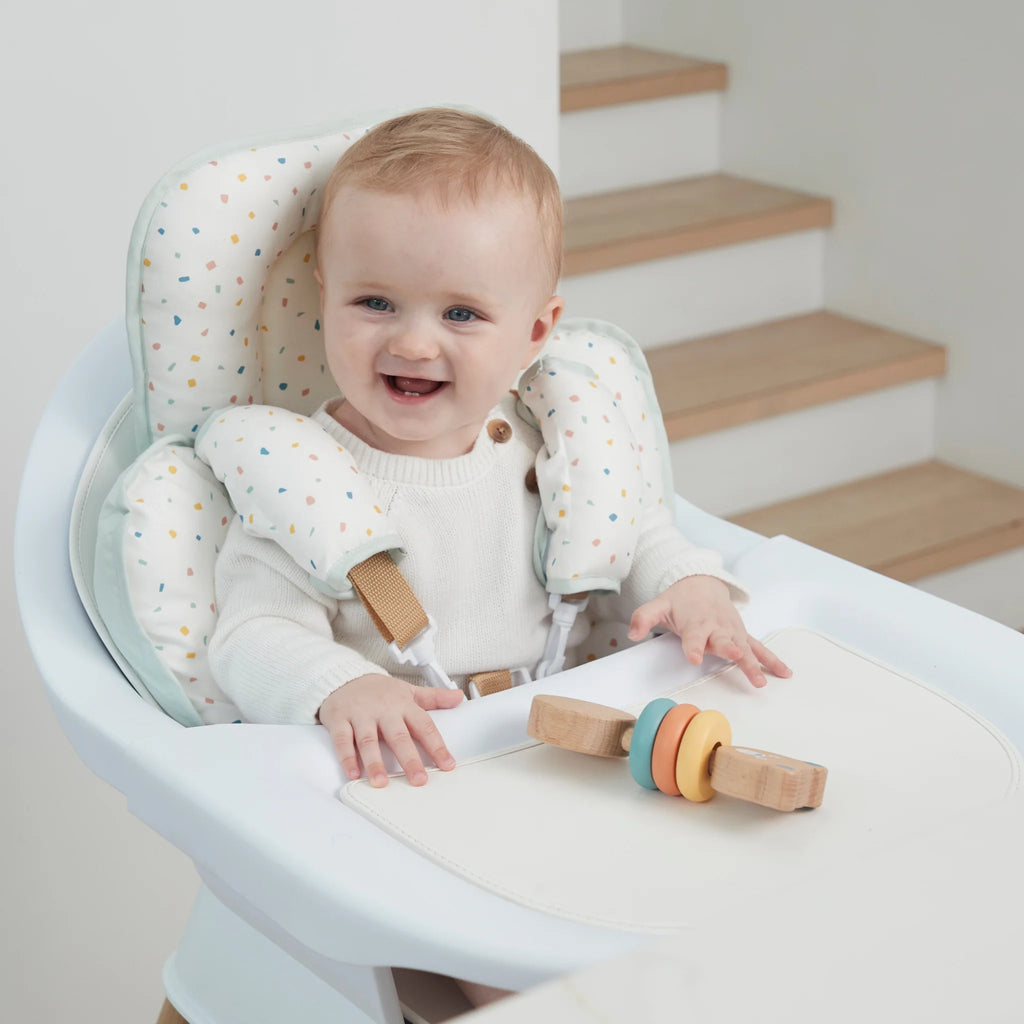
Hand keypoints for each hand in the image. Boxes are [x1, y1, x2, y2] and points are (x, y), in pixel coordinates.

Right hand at [318, 674, 464, 786]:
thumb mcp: (408, 691)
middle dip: (409, 759)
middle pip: (398, 736)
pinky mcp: (339, 719)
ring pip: (368, 740)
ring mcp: (360, 714)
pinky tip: (353, 774)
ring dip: (375, 762)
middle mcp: (383, 710)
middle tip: (418, 779)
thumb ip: (434, 697)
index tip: (447, 765)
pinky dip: (347, 758)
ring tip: (382, 782)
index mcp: (403, 704)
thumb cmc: (380, 691)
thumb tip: (459, 697)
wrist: (345, 677)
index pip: (424, 726)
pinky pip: (342, 740)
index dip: (437, 746)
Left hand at [627, 575, 790, 688]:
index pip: (694, 635)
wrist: (703, 582)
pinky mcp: (742, 635)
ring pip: (745, 647)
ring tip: (761, 680)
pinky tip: (784, 672)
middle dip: (731, 651)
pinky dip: (772, 659)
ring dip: (754, 662)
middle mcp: (717, 626)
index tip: (694, 657)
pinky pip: (759, 647)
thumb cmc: (680, 600)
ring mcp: (732, 631)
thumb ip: (643, 617)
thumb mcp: (658, 604)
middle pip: (724, 640)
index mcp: (696, 620)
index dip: (694, 646)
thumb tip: (631, 633)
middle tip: (737, 661)